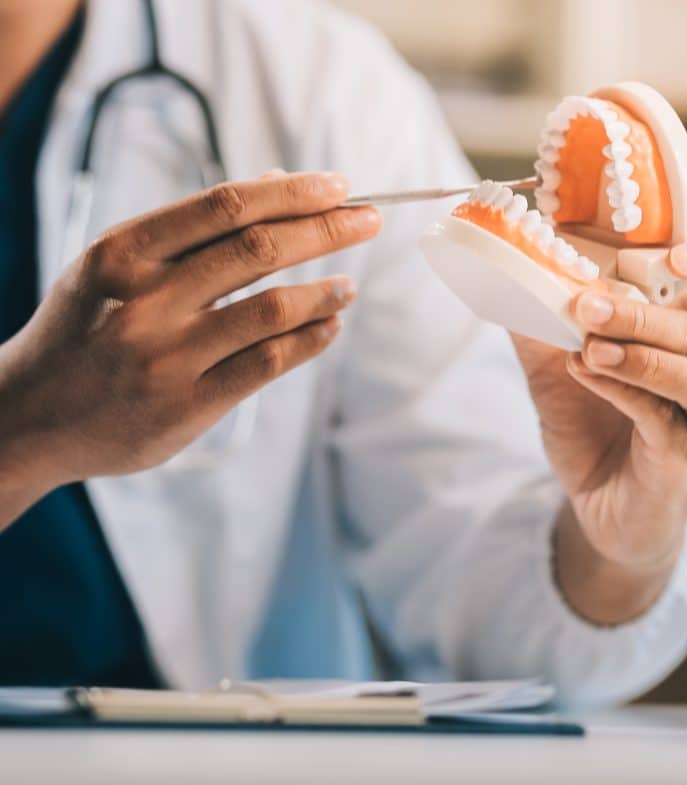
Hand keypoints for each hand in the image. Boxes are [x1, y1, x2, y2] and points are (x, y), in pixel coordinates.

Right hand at [0, 171, 380, 528]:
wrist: (31, 415)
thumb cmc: (86, 329)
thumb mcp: (118, 267)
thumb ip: (193, 229)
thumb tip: (277, 184)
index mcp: (124, 253)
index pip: (226, 206)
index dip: (292, 193)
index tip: (339, 186)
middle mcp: (145, 300)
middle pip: (259, 250)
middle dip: (328, 229)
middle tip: (369, 220)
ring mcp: (167, 357)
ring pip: (272, 310)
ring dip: (325, 292)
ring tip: (347, 286)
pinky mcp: (187, 405)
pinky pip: (268, 363)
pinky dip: (311, 340)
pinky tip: (329, 327)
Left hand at [512, 239, 686, 622]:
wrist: (598, 507)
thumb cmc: (590, 432)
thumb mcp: (555, 371)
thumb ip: (539, 328)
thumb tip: (504, 280)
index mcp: (684, 341)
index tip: (672, 253)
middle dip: (641, 313)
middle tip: (586, 304)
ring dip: (643, 353)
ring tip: (590, 346)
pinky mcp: (681, 456)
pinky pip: (661, 417)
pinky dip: (623, 390)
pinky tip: (585, 371)